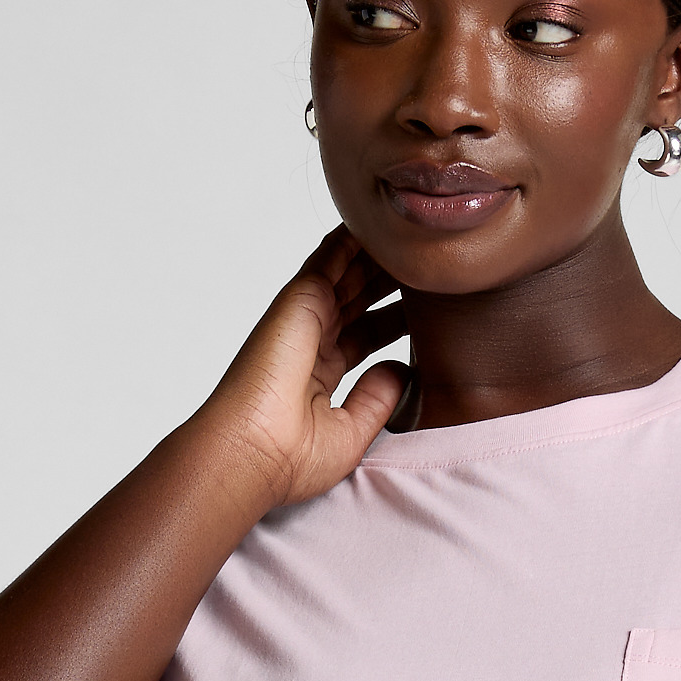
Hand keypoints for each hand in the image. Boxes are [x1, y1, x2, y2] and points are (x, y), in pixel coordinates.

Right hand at [199, 229, 411, 515]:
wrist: (253, 452)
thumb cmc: (291, 457)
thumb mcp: (352, 433)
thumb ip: (378, 400)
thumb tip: (403, 369)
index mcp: (322, 373)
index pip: (367, 334)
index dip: (395, 318)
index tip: (426, 308)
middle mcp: (312, 341)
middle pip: (359, 297)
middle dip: (391, 280)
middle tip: (427, 263)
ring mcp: (304, 318)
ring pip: (348, 273)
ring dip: (378, 254)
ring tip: (413, 236)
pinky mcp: (300, 301)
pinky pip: (330, 258)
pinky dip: (352, 238)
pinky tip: (381, 223)